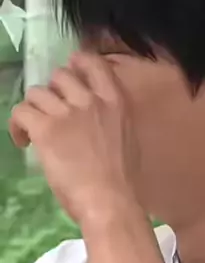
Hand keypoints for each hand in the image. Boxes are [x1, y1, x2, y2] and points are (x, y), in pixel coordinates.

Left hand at [9, 52, 141, 226]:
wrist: (110, 200)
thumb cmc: (124, 181)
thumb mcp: (128, 139)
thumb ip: (112, 121)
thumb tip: (98, 122)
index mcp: (115, 101)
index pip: (93, 63)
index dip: (77, 62)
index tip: (71, 72)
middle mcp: (90, 100)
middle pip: (60, 75)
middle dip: (53, 91)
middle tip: (52, 113)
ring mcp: (66, 113)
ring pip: (36, 92)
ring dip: (34, 109)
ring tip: (34, 129)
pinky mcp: (45, 129)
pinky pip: (21, 112)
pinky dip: (17, 125)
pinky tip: (23, 141)